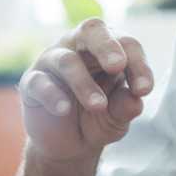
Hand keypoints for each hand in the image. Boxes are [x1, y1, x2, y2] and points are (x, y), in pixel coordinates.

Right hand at [18, 19, 154, 162]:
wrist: (69, 145)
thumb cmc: (98, 119)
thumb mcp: (117, 117)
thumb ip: (125, 107)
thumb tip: (134, 100)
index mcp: (107, 49)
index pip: (126, 44)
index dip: (138, 64)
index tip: (144, 90)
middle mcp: (79, 47)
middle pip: (92, 30)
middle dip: (107, 46)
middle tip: (118, 65)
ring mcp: (52, 62)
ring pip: (67, 61)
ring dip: (84, 83)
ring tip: (98, 105)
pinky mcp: (31, 82)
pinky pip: (40, 82)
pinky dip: (53, 96)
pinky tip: (64, 110)